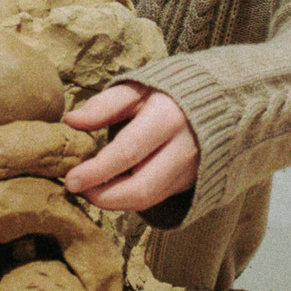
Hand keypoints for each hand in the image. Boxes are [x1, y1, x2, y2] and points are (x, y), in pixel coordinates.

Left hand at [61, 83, 198, 211]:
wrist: (220, 103)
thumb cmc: (168, 95)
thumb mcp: (137, 89)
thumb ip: (104, 105)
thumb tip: (71, 120)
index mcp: (167, 118)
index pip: (127, 152)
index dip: (97, 171)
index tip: (71, 179)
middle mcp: (184, 149)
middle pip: (141, 188)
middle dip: (103, 197)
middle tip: (78, 190)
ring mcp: (191, 170)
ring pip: (149, 199)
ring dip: (115, 201)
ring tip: (91, 189)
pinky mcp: (191, 183)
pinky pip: (157, 198)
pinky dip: (131, 198)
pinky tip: (113, 187)